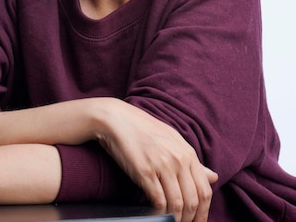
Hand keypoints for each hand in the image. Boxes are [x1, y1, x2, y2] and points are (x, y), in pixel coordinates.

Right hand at [93, 99, 217, 221]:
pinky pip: (158, 201)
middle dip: (190, 220)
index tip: (198, 221)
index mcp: (187, 153)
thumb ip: (192, 161)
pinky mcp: (145, 172)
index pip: (205, 191)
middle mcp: (178, 159)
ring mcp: (162, 165)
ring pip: (177, 204)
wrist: (118, 119)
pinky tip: (156, 215)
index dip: (204, 212)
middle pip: (193, 201)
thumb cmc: (144, 129)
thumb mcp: (173, 140)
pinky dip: (159, 213)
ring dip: (175, 219)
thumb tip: (213, 176)